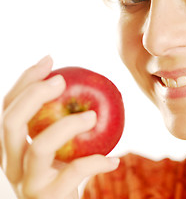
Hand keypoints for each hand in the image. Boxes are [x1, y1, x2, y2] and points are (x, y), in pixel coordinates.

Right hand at [0, 56, 119, 198]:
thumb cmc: (64, 177)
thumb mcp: (60, 149)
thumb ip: (62, 123)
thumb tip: (84, 88)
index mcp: (12, 147)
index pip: (7, 107)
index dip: (25, 81)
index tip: (50, 60)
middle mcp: (11, 164)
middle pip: (10, 123)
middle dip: (34, 95)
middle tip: (62, 80)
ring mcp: (27, 183)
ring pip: (39, 147)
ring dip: (67, 125)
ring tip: (92, 116)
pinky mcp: (49, 198)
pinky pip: (73, 173)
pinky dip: (96, 162)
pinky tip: (114, 160)